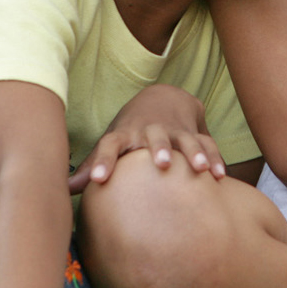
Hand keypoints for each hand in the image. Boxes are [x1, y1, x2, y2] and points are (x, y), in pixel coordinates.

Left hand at [68, 84, 224, 192]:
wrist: (164, 96)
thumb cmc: (131, 129)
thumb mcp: (112, 142)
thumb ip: (93, 166)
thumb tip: (65, 191)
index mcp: (125, 133)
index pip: (110, 144)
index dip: (103, 161)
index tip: (97, 179)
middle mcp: (150, 129)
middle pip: (154, 136)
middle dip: (159, 147)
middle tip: (161, 162)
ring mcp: (174, 129)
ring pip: (185, 139)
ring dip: (193, 152)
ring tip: (200, 169)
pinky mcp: (194, 132)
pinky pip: (207, 144)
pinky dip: (214, 159)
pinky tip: (222, 176)